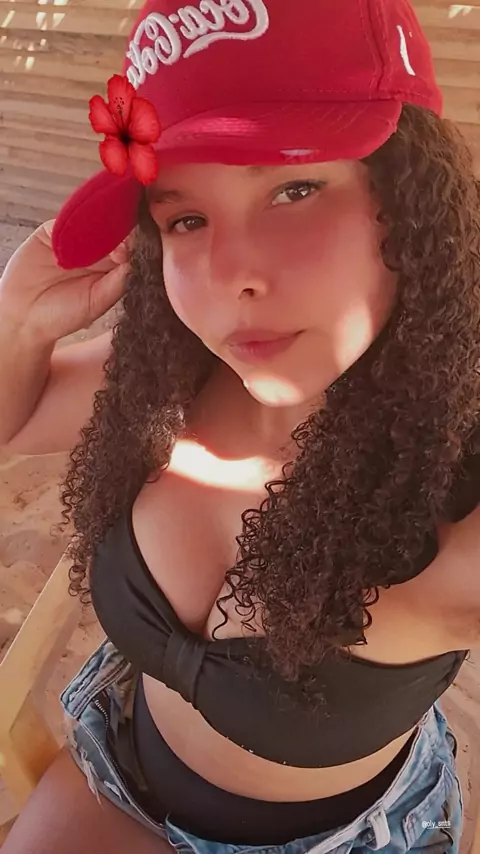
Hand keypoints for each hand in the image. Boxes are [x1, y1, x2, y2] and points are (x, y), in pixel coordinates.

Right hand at [0, 220, 129, 342]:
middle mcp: (95, 251)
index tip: (129, 251)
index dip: (132, 246)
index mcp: (111, 268)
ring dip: (95, 227)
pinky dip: (70, 226)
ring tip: (98, 238)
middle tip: (117, 243)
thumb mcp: (96, 303)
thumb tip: (134, 260)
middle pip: (111, 232)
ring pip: (89, 224)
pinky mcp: (50, 232)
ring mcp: (73, 240)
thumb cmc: (63, 315)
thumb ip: (117, 282)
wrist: (25, 318)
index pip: (128, 249)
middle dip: (116, 234)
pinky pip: (63, 222)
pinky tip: (74, 236)